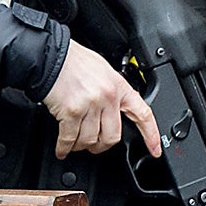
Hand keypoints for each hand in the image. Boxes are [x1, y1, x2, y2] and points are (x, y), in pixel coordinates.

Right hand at [42, 41, 161, 160]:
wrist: (51, 56)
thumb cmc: (75, 62)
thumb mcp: (105, 72)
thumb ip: (113, 92)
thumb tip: (117, 109)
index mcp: (120, 87)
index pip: (143, 115)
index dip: (151, 136)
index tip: (155, 149)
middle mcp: (108, 98)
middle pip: (112, 136)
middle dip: (102, 145)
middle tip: (96, 145)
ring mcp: (89, 106)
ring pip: (90, 140)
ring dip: (82, 146)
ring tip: (76, 143)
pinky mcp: (70, 112)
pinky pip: (70, 138)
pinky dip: (65, 147)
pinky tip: (63, 149)